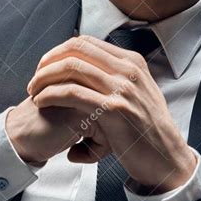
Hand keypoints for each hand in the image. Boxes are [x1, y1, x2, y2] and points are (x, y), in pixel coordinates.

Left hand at [25, 35, 196, 191]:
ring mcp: (122, 88)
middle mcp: (128, 69)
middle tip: (34, 80)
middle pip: (75, 50)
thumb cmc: (147, 130)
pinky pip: (73, 93)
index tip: (45, 67)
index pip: (85, 42)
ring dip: (45, 79)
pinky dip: (51, 95)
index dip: (58, 51)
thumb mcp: (138, 93)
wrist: (166, 157)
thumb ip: (117, 77)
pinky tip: (42, 103)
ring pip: (71, 68)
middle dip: (48, 62)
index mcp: (131, 61)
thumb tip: (91, 67)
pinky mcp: (114, 109)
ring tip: (34, 93)